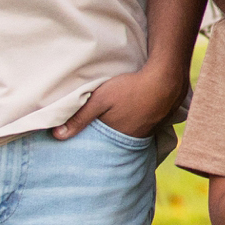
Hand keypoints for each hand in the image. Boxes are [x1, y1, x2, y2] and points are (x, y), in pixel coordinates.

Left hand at [53, 61, 185, 141]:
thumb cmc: (131, 88)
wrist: (167, 77)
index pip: (100, 147)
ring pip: (131, 134)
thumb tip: (57, 136)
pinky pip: (145, 127)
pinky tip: (135, 115)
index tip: (81, 146)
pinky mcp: (160, 121)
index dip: (91, 145)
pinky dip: (137, 123)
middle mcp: (134, 138)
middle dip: (106, 140)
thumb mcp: (100, 99)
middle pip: (116, 142)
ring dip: (123, 130)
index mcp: (118, 137)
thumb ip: (80, 117)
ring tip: (116, 124)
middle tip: (98, 135)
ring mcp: (149, 130)